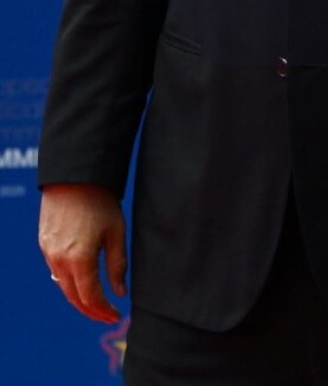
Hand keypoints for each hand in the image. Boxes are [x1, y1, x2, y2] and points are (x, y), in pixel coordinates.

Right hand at [38, 183, 126, 322]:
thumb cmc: (100, 200)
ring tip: (97, 302)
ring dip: (79, 298)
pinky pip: (55, 271)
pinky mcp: (44, 243)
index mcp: (79, 258)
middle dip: (91, 310)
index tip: (116, 315)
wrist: (74, 175)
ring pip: (62, 286)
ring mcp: (48, 252)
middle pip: (73, 297)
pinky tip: (81, 280)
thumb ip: (117, 264)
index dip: (103, 310)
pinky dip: (68, 281)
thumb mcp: (116, 231)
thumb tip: (120, 292)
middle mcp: (59, 260)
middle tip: (107, 315)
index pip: (90, 297)